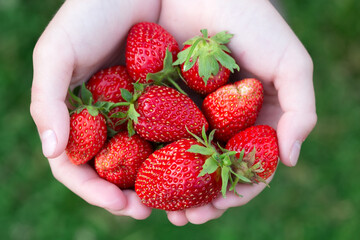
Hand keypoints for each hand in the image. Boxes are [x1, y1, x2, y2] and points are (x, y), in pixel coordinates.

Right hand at [30, 0, 161, 218]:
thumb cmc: (90, 15)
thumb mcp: (56, 53)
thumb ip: (46, 100)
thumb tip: (51, 150)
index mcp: (79, 117)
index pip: (79, 167)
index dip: (95, 190)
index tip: (119, 203)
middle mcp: (109, 121)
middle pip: (114, 171)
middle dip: (129, 196)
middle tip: (148, 211)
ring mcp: (138, 113)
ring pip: (145, 160)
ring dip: (157, 185)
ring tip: (175, 203)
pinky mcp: (168, 101)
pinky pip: (174, 134)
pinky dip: (180, 155)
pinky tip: (194, 167)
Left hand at [160, 0, 316, 224]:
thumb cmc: (253, 22)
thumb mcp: (291, 64)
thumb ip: (301, 110)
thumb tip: (290, 159)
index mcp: (250, 119)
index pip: (247, 166)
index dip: (237, 191)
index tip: (222, 204)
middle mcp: (220, 120)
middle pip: (211, 170)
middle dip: (200, 199)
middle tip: (185, 217)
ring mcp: (189, 111)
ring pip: (180, 159)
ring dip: (172, 189)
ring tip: (159, 208)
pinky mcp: (159, 100)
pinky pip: (152, 135)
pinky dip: (148, 159)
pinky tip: (139, 176)